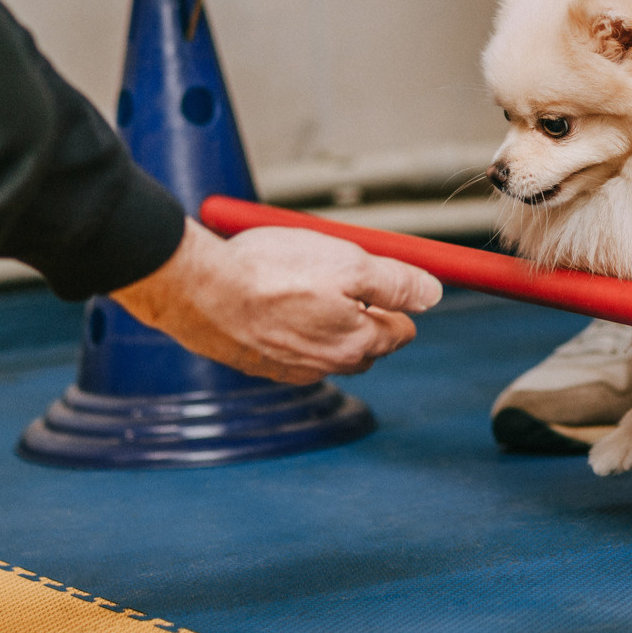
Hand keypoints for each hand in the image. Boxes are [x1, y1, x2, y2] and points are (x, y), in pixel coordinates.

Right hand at [110, 219, 441, 383]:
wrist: (198, 290)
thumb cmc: (272, 273)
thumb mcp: (350, 263)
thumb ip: (397, 282)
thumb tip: (433, 294)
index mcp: (358, 345)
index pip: (402, 329)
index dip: (394, 297)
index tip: (376, 273)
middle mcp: (327, 366)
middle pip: (366, 341)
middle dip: (363, 311)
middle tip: (337, 272)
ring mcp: (290, 370)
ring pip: (327, 344)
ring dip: (324, 318)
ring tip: (300, 281)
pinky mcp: (258, 364)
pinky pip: (290, 347)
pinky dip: (289, 325)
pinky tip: (271, 300)